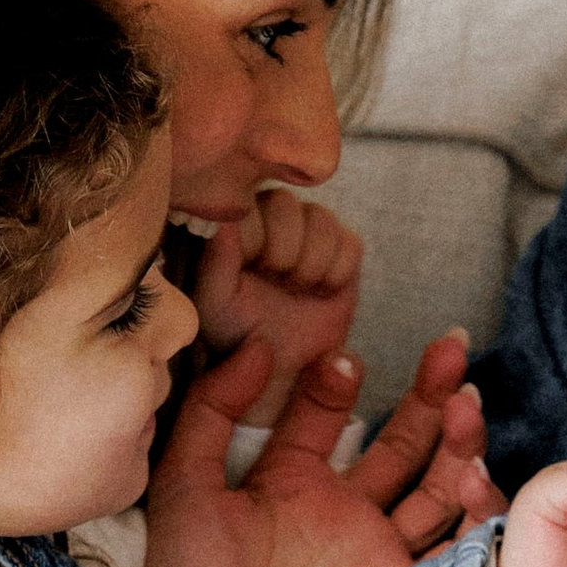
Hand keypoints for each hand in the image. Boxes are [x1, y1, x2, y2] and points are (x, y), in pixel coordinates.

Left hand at [135, 329, 503, 566]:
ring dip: (458, 442)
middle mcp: (342, 513)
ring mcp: (376, 552)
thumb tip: (257, 346)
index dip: (336, 385)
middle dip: (430, 396)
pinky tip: (474, 473)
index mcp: (291, 485)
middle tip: (452, 348)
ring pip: (435, 486)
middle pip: (401, 444)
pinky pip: (454, 550)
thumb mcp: (185, 485)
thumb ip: (211, 411)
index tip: (343, 361)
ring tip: (467, 401)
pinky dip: (473, 514)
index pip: (327, 420)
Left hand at [194, 188, 363, 415]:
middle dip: (284, 251)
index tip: (250, 271)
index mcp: (237, 224)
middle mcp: (272, 217)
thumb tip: (226, 221)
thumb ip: (216, 259)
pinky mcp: (344, 249)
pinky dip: (337, 272)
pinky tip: (321, 290)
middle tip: (277, 281)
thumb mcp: (215, 301)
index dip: (256, 240)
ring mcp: (310, 230)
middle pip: (287, 204)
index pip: (251, 202)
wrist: (280, 363)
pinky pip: (351, 243)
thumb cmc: (237, 331)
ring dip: (311, 263)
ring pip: (322, 219)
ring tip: (297, 288)